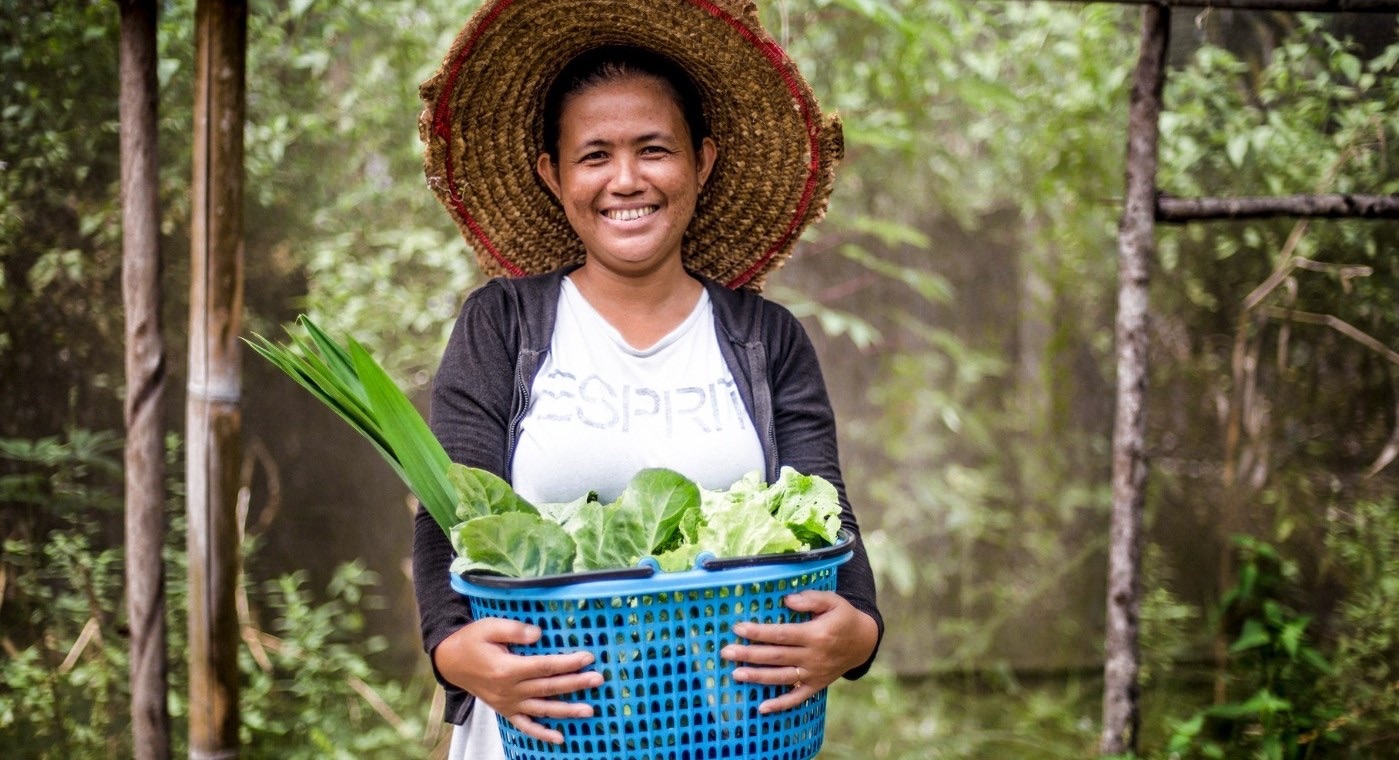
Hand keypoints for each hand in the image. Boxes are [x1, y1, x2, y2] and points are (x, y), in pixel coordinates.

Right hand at [432, 618, 602, 744]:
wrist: (450, 662)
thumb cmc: (472, 641)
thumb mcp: (489, 627)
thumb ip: (515, 630)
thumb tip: (540, 634)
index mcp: (506, 669)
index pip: (544, 666)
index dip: (567, 663)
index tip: (588, 657)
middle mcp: (509, 690)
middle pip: (548, 688)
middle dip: (575, 684)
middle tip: (598, 680)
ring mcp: (507, 704)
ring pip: (542, 709)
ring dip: (567, 711)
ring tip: (590, 710)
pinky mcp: (505, 711)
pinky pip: (525, 726)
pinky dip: (542, 734)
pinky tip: (560, 737)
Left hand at [719, 591, 878, 714]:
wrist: (864, 642)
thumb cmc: (844, 617)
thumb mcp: (833, 601)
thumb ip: (811, 599)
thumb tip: (786, 600)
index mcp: (816, 634)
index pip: (782, 634)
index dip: (759, 632)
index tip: (739, 629)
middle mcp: (813, 656)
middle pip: (776, 657)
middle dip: (749, 654)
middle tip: (726, 652)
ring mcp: (814, 674)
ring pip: (782, 677)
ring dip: (757, 677)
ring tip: (736, 674)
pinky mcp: (816, 685)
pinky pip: (797, 698)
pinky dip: (780, 705)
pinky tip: (762, 708)